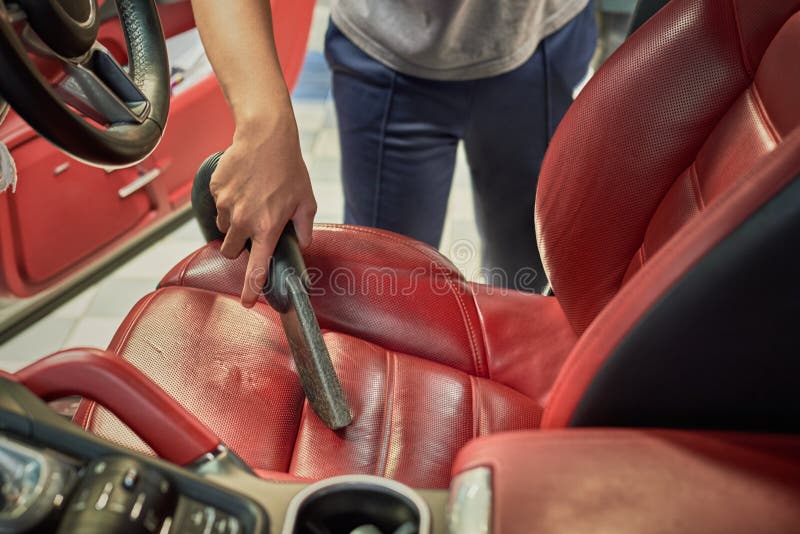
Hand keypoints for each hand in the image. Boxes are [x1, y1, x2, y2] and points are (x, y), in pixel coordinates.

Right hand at [210, 113, 315, 307]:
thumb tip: (304, 244)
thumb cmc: (289, 168)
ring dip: (234, 221)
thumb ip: (304, 228)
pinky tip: (243, 185)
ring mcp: (226, 205)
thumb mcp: (307, 201)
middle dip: (238, 246)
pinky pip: (218, 205)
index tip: (247, 302)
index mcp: (267, 228)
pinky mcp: (215, 190)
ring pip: (223, 227)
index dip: (251, 288)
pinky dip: (228, 200)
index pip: (256, 267)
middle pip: (230, 250)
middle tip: (252, 228)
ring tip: (251, 199)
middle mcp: (243, 221)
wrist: (266, 136)